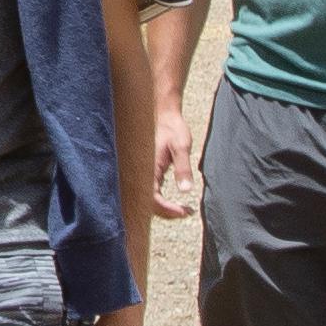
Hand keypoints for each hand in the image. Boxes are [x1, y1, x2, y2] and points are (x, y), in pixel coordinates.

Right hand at [151, 97, 201, 220]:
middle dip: (167, 212)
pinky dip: (160, 200)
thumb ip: (183, 168)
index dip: (168, 210)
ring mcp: (140, 173)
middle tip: (186, 212)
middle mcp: (139, 172)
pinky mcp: (143, 172)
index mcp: (147, 168)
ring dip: (163, 208)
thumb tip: (186, 191)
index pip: (153, 199)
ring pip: (147, 199)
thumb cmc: (171, 127)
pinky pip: (148, 192)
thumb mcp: (181, 146)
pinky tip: (173, 201)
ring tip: (182, 210)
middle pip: (148, 204)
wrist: (161, 113)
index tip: (185, 211)